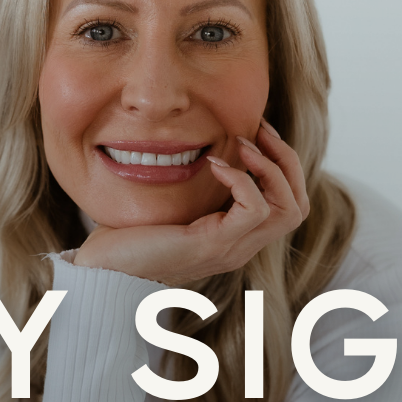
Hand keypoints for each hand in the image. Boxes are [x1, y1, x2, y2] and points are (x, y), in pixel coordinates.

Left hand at [72, 121, 308, 284]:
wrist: (103, 270)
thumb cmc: (128, 238)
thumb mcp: (173, 207)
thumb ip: (196, 189)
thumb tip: (203, 148)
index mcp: (236, 238)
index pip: (290, 204)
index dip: (282, 164)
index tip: (257, 133)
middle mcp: (241, 247)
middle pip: (299, 206)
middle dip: (286, 160)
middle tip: (259, 132)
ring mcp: (230, 248)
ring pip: (288, 209)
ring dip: (270, 166)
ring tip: (241, 144)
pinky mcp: (212, 245)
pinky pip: (254, 209)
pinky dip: (242, 179)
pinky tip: (215, 165)